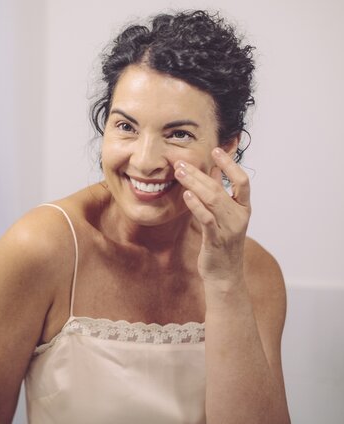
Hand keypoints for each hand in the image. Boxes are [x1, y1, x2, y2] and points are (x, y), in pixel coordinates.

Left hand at [174, 148, 250, 288]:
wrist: (224, 274)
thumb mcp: (224, 214)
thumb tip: (214, 168)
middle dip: (199, 173)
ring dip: (194, 184)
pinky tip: (186, 195)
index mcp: (244, 208)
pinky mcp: (216, 240)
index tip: (216, 149)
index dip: (230, 164)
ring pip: (213, 200)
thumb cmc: (222, 241)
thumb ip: (220, 191)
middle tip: (181, 162)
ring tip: (179, 173)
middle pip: (220, 188)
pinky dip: (196, 206)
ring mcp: (229, 229)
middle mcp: (240, 216)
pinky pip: (207, 219)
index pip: (242, 181)